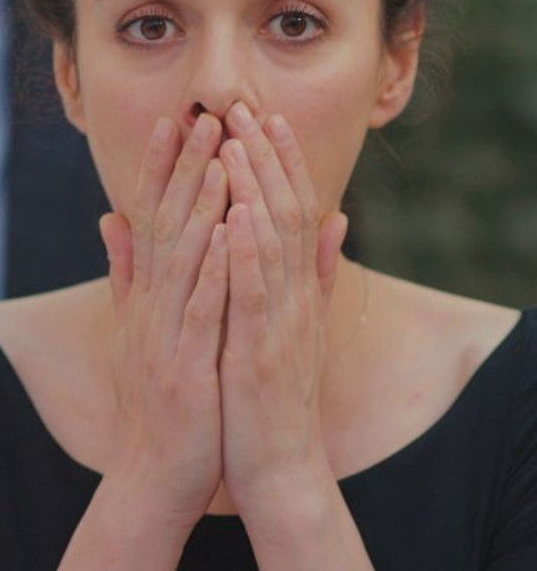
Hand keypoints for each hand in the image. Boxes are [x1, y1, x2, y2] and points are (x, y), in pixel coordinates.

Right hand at [99, 112, 229, 531]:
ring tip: (220, 157)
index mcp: (148, 295)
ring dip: (201, 205)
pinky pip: (203, 311)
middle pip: (167, 225)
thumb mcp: (141, 326)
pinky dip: (216, 270)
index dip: (162, 168)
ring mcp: (166, 335)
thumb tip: (110, 217)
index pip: (152, 217)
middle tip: (203, 116)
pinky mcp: (186, 368)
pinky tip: (231, 233)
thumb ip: (128, 271)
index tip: (176, 121)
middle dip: (186, 169)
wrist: (156, 473)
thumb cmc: (160, 394)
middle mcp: (152, 306)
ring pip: (184, 259)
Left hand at [218, 103, 346, 517]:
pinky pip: (255, 294)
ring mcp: (282, 322)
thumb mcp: (301, 321)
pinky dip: (246, 252)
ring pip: (272, 242)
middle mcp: (297, 294)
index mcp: (299, 286)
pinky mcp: (262, 352)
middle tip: (245, 107)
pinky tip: (234, 215)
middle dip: (265, 157)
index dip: (283, 161)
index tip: (266, 116)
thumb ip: (318, 270)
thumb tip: (337, 217)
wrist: (280, 464)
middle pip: (285, 211)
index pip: (295, 208)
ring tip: (234, 142)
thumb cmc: (278, 389)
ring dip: (254, 190)